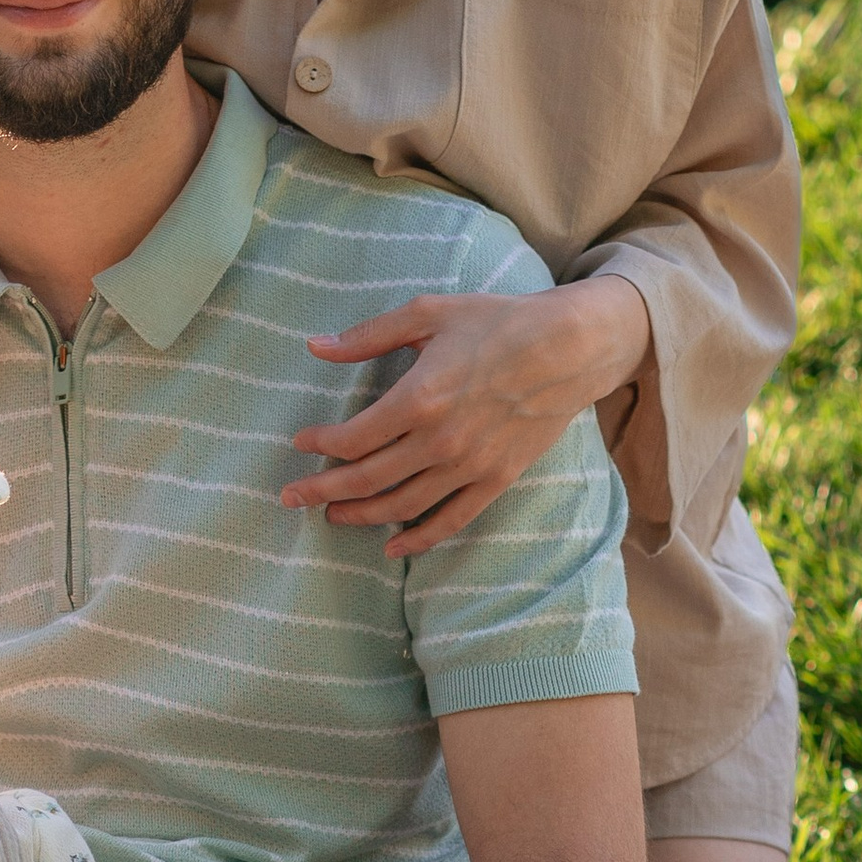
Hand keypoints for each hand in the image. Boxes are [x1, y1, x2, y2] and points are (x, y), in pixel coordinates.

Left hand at [280, 279, 651, 556]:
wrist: (570, 348)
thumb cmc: (498, 323)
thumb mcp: (428, 314)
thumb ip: (369, 336)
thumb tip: (316, 348)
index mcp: (419, 397)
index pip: (353, 438)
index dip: (320, 446)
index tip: (302, 444)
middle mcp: (440, 441)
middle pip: (368, 479)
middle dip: (323, 490)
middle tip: (291, 498)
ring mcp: (469, 466)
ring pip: (402, 505)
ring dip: (361, 515)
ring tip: (332, 515)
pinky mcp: (496, 479)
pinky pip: (450, 521)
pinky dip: (418, 539)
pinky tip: (392, 546)